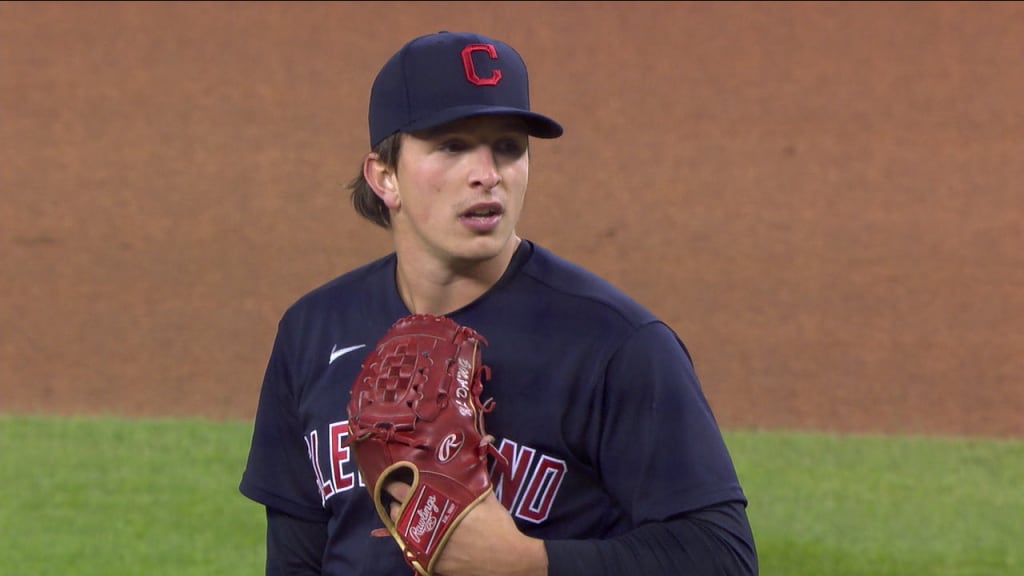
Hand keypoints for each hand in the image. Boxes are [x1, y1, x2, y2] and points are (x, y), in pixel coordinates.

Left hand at [382, 481, 547, 575]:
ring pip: (402, 533)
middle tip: (396, 499)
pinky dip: (411, 543)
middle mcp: (430, 527)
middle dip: (396, 505)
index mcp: (441, 506)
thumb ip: (477, 480)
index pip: (408, 492)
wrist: (508, 561)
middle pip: (399, 513)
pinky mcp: (432, 565)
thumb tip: (480, 453)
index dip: (396, 486)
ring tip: (400, 516)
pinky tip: (412, 537)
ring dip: (400, 523)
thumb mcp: (488, 499)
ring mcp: (429, 548)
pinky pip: (413, 551)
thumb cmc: (498, 527)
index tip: (392, 481)